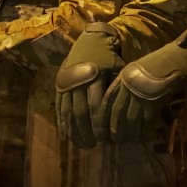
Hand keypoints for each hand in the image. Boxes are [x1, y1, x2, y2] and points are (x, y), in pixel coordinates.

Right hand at [56, 22, 122, 148]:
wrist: (90, 41)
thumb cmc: (110, 58)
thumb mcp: (118, 70)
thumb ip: (118, 90)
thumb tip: (126, 114)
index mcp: (94, 77)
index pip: (95, 105)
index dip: (98, 123)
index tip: (103, 137)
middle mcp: (78, 81)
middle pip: (80, 111)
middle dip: (86, 130)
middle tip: (92, 145)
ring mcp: (67, 83)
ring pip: (68, 111)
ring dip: (74, 130)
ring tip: (80, 145)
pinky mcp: (60, 86)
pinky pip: (60, 106)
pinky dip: (63, 122)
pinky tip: (66, 135)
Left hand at [106, 33, 186, 144]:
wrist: (179, 57)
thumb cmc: (161, 64)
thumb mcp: (138, 71)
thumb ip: (128, 86)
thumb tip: (122, 109)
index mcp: (123, 78)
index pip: (107, 102)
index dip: (103, 119)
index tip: (101, 131)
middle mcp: (129, 86)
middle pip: (117, 113)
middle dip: (115, 130)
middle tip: (116, 141)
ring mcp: (142, 93)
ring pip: (131, 120)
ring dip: (130, 134)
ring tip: (131, 141)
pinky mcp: (155, 100)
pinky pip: (147, 121)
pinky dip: (146, 132)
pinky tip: (146, 137)